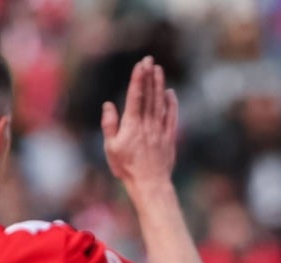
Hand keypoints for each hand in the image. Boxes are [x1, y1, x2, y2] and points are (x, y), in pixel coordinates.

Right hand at [99, 57, 177, 191]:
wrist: (149, 184)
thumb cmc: (126, 168)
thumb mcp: (111, 148)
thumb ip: (109, 125)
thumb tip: (108, 105)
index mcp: (131, 125)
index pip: (135, 97)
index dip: (138, 79)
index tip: (140, 65)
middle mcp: (147, 124)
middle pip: (149, 96)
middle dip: (149, 76)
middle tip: (150, 60)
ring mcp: (160, 130)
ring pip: (160, 103)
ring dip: (159, 85)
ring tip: (159, 70)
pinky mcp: (169, 137)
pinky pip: (171, 117)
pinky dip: (171, 104)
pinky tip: (170, 93)